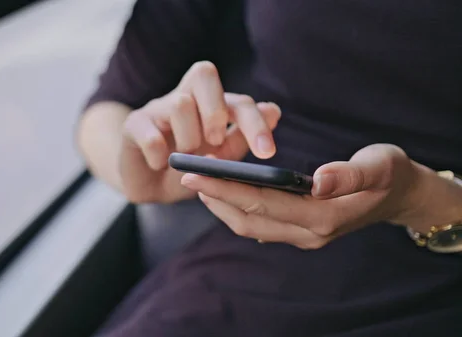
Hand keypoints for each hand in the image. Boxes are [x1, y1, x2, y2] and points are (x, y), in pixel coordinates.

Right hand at [120, 61, 280, 202]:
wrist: (148, 184)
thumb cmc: (188, 168)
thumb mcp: (218, 160)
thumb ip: (241, 138)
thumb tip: (273, 111)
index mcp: (209, 106)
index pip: (237, 101)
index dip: (255, 122)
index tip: (267, 152)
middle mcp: (184, 98)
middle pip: (203, 73)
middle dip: (216, 111)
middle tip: (216, 142)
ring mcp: (157, 109)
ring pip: (179, 103)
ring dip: (188, 138)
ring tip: (185, 159)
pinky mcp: (133, 125)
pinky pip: (149, 133)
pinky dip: (159, 155)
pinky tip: (160, 166)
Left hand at [181, 144, 428, 249]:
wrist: (401, 196)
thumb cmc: (390, 174)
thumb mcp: (379, 166)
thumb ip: (349, 174)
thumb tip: (316, 180)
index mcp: (323, 217)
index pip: (263, 203)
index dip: (226, 189)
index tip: (195, 174)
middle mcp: (308, 233)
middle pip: (249, 218)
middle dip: (214, 197)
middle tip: (185, 174)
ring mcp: (303, 236)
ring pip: (251, 225)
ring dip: (222, 205)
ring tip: (199, 181)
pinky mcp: (300, 230)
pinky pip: (260, 224)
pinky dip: (237, 208)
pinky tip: (225, 191)